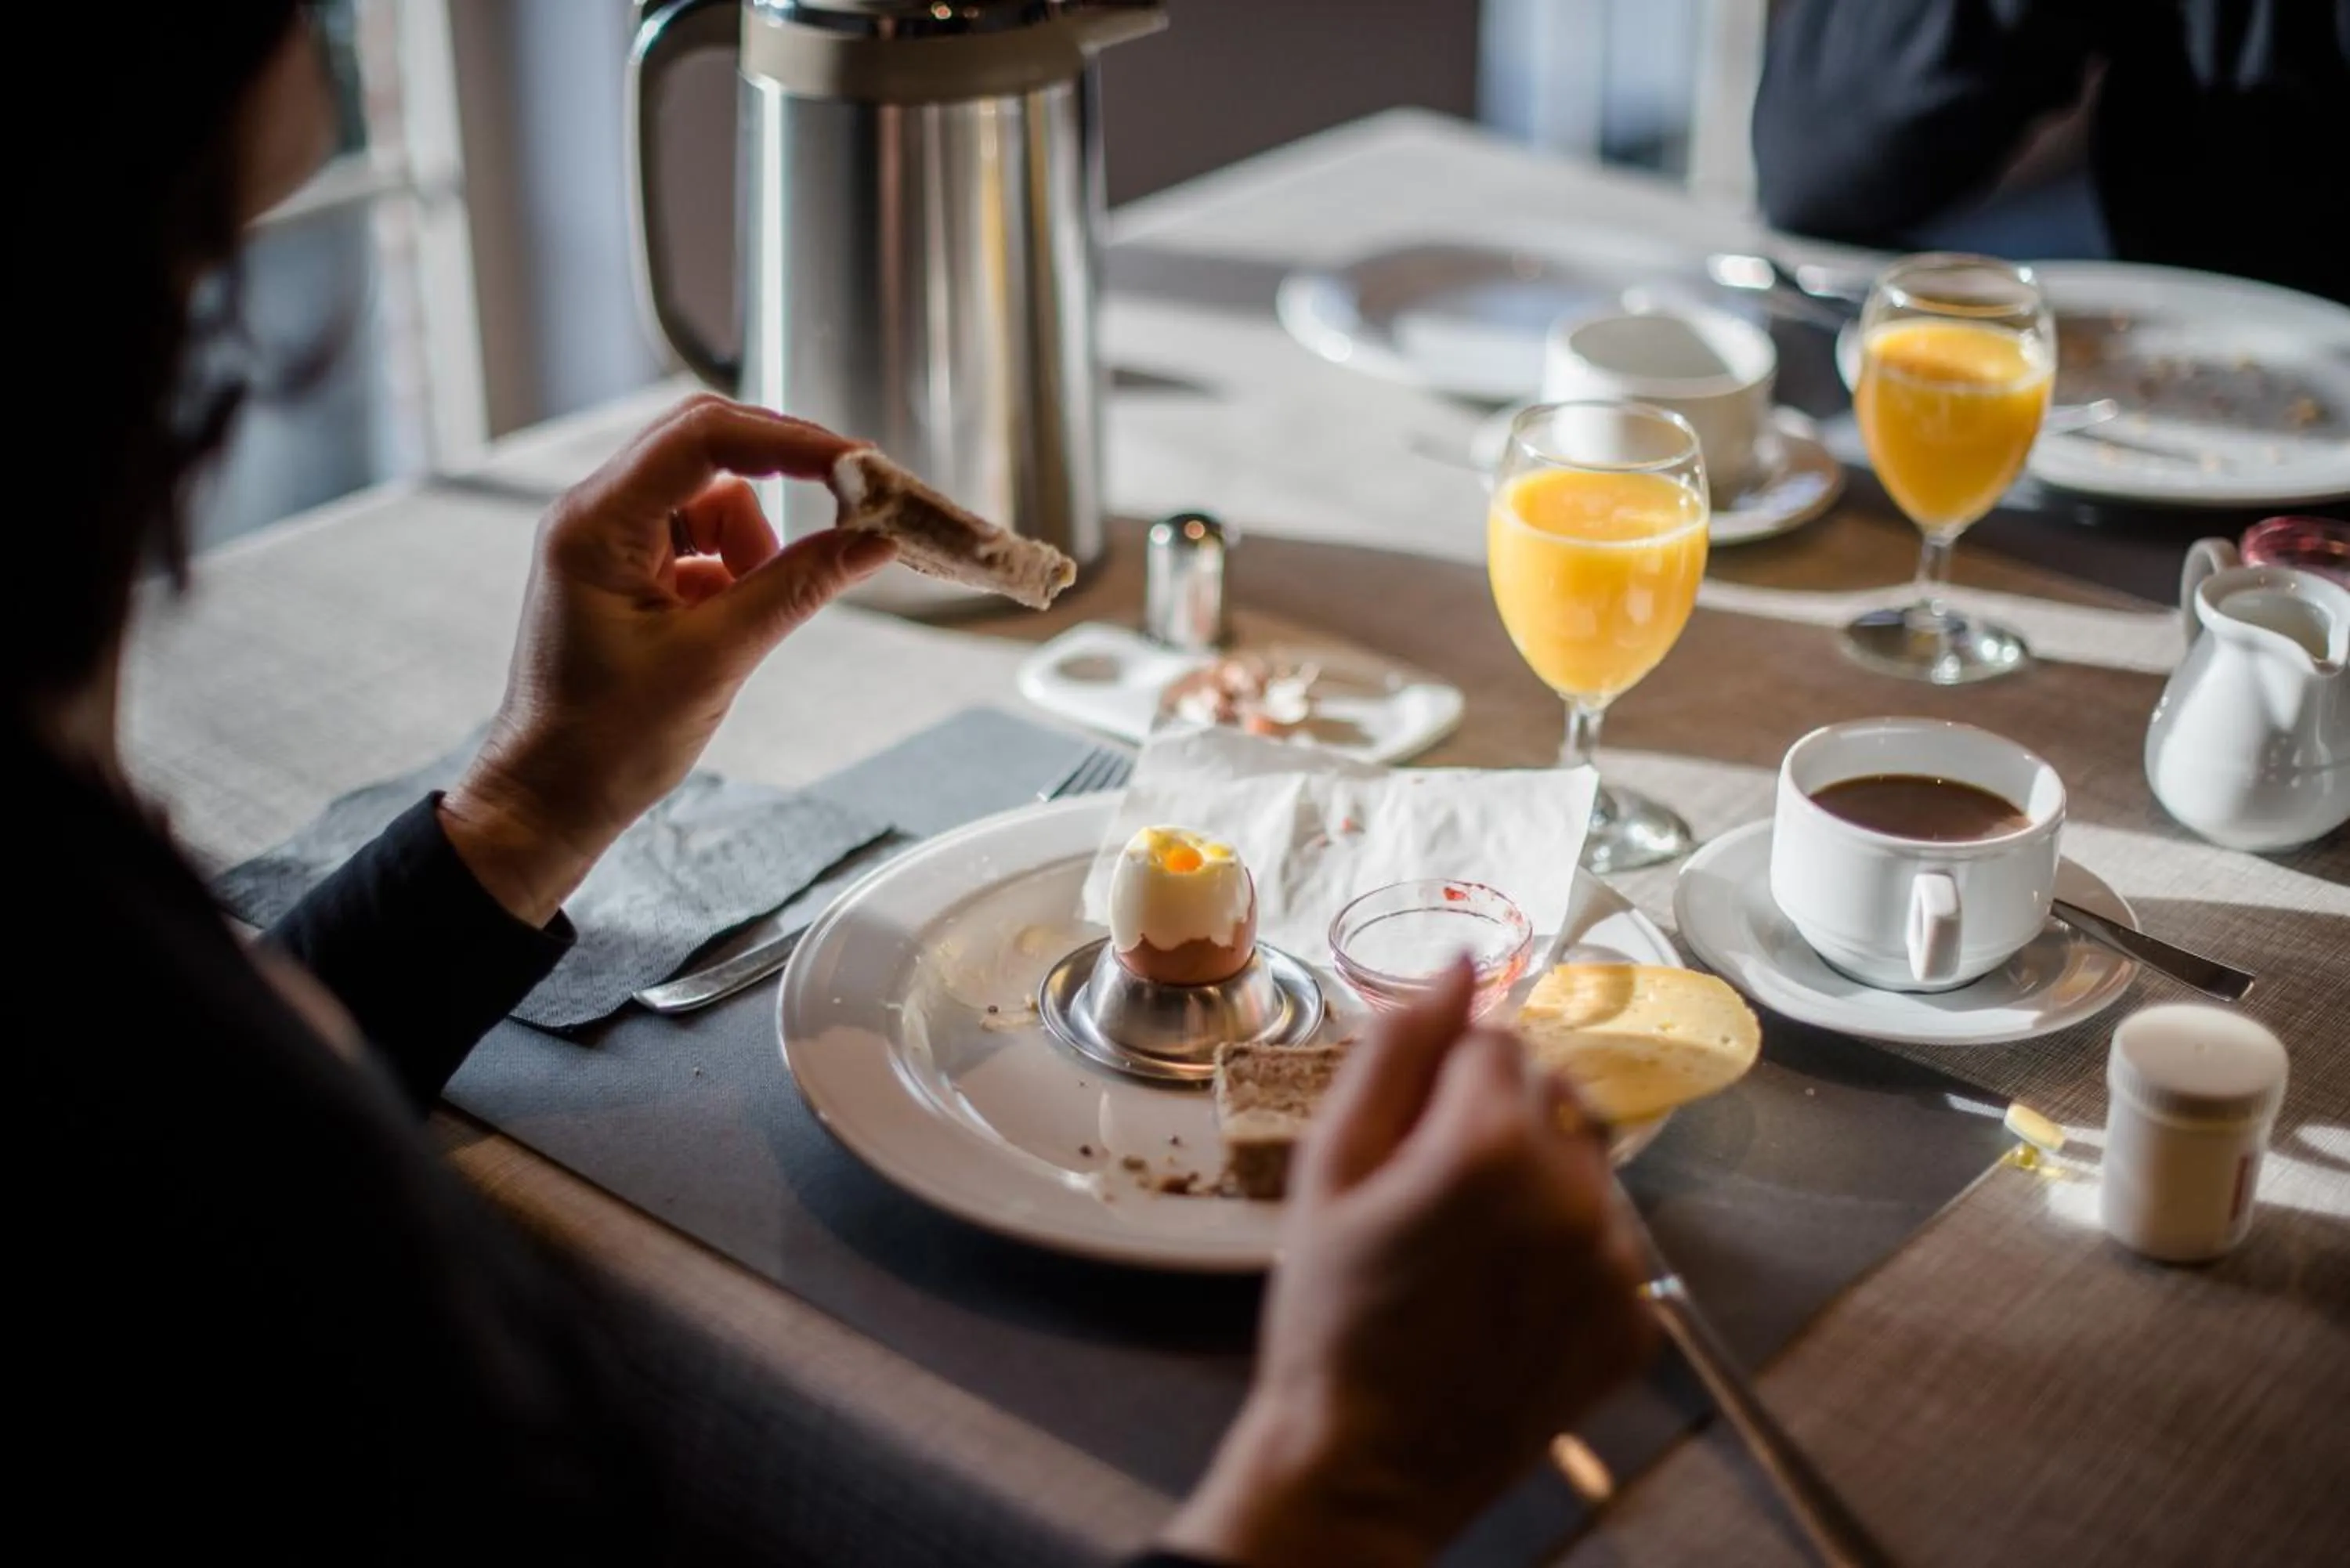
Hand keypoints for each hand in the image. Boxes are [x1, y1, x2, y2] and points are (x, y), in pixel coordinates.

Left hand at [440, 395, 894, 925]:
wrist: (552, 797)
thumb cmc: (606, 741)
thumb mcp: (716, 659)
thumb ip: (796, 588)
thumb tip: (873, 541)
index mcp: (595, 524)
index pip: (703, 437)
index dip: (790, 441)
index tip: (859, 465)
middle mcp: (595, 513)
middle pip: (709, 446)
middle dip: (785, 472)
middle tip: (856, 502)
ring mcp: (611, 538)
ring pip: (715, 496)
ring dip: (756, 541)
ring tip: (749, 617)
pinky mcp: (631, 567)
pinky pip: (704, 537)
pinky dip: (738, 567)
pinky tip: (728, 623)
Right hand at [1163, 964, 1655, 1566]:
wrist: (1366, 1467)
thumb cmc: (1330, 1316)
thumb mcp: (1330, 1167)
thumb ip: (1397, 1050)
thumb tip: (1457, 965)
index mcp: (1489, 1143)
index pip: (1495, 1041)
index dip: (1441, 1082)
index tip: (1407, 1141)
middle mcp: (1573, 1194)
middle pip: (1550, 1095)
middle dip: (1494, 1123)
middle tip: (1430, 1200)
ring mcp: (1616, 1264)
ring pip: (1585, 1165)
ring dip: (1536, 1185)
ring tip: (1468, 1255)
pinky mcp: (1637, 1321)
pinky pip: (1609, 1242)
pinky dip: (1566, 1254)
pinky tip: (1506, 1298)